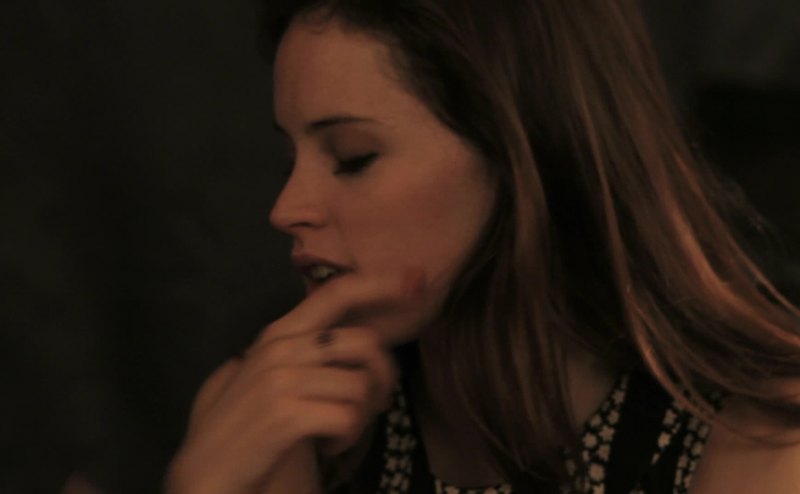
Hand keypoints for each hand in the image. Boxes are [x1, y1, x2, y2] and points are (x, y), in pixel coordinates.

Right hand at [165, 271, 423, 493]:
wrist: (206, 472)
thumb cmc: (244, 424)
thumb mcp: (269, 374)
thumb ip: (305, 350)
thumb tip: (358, 335)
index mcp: (281, 332)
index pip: (336, 292)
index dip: (380, 283)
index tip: (417, 279)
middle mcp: (281, 346)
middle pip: (365, 343)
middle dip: (385, 377)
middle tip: (373, 405)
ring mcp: (281, 379)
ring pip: (361, 385)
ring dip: (360, 417)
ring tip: (335, 432)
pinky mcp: (286, 414)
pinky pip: (348, 417)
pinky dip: (347, 438)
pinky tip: (326, 445)